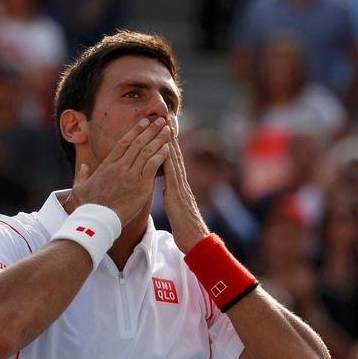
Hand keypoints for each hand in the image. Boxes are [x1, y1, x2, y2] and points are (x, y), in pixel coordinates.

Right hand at [68, 117, 169, 224]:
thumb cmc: (88, 207)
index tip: (144, 121)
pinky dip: (160, 155)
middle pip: (138, 143)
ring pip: (147, 152)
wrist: (97, 221)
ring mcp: (130, 175)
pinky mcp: (141, 186)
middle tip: (161, 120)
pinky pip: (152, 166)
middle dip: (151, 130)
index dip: (135, 130)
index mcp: (107, 165)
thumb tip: (83, 166)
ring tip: (168, 129)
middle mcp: (119, 167)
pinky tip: (168, 148)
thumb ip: (82, 175)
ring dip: (159, 139)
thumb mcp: (79, 188)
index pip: (123, 142)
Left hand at [162, 132, 208, 252]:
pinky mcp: (178, 194)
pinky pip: (172, 174)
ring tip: (164, 124)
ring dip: (169, 141)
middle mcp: (181, 183)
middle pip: (173, 154)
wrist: (195, 241)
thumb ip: (171, 197)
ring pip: (174, 159)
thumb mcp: (175, 209)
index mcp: (178, 186)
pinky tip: (163, 148)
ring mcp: (180, 187)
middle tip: (164, 116)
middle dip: (168, 135)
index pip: (171, 160)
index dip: (167, 143)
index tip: (162, 127)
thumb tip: (166, 191)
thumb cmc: (185, 230)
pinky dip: (168, 159)